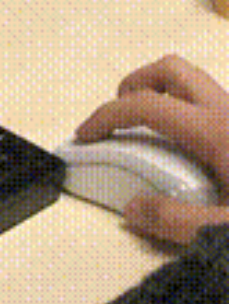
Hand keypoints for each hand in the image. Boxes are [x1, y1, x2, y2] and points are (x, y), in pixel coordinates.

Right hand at [74, 53, 228, 244]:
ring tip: (153, 132)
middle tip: (120, 117)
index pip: (143, 106)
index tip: (85, 137)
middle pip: (172, 70)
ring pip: (199, 84)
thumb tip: (132, 207)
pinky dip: (194, 114)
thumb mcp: (229, 233)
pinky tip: (198, 154)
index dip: (105, 116)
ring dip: (166, 94)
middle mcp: (231, 113)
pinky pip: (219, 107)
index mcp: (216, 131)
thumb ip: (177, 221)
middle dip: (136, 84)